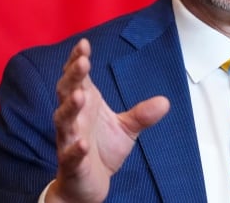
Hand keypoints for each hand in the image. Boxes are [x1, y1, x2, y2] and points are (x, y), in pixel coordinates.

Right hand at [46, 38, 169, 202]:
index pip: (78, 78)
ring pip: (64, 120)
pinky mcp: (71, 163)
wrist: (88, 184)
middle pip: (67, 92)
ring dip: (70, 107)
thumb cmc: (101, 149)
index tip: (84, 44)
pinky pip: (71, 155)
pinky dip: (75, 149)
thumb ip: (142, 114)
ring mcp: (69, 139)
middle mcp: (74, 118)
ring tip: (80, 95)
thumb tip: (165, 102)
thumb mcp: (127, 128)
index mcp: (85, 104)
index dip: (77, 60)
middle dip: (73, 77)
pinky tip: (82, 144)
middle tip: (83, 62)